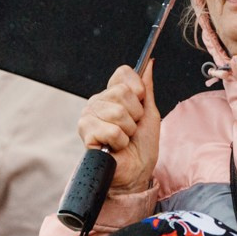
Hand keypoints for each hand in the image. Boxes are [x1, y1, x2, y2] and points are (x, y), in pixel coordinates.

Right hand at [77, 65, 158, 197]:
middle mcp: (97, 102)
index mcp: (111, 94)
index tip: (140, 104)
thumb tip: (149, 64)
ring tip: (123, 139)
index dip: (137, 89)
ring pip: (118, 113)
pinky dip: (120, 142)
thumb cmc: (142, 145)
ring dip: (128, 131)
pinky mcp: (86, 132)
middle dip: (135, 115)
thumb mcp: (150, 113)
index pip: (122, 73)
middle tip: (131, 128)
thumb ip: (147, 88)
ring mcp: (88, 116)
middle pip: (123, 93)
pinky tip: (114, 147)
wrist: (137, 171)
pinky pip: (112, 131)